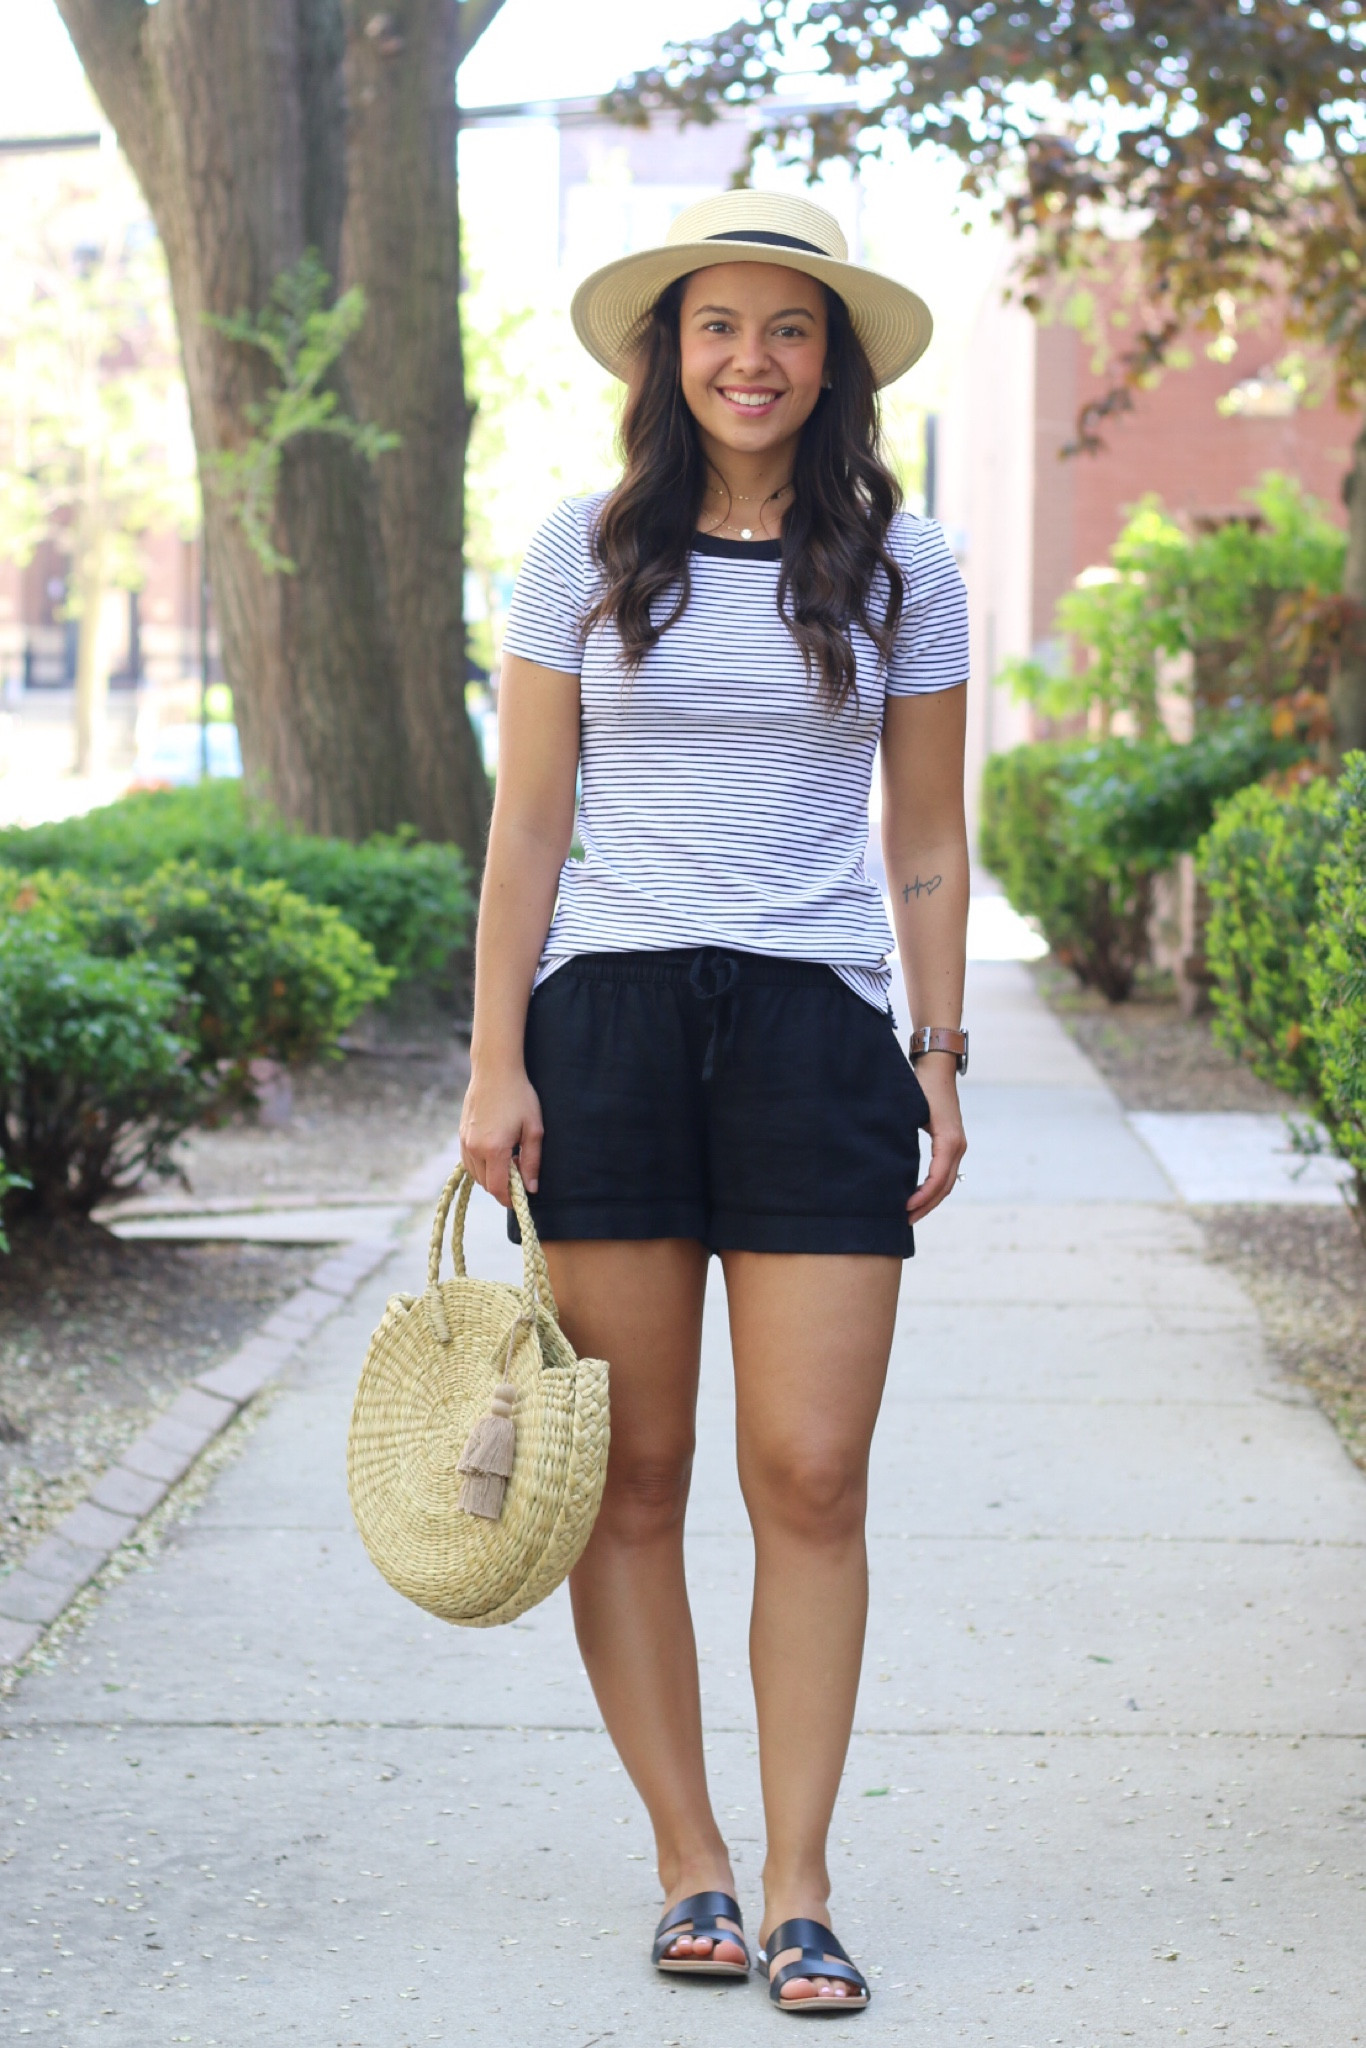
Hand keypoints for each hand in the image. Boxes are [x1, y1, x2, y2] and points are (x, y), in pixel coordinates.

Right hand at [459, 1062, 544, 1207]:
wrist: (495, 1070)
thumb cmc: (519, 1096)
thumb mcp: (533, 1129)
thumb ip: (532, 1161)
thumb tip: (531, 1189)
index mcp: (493, 1149)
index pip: (498, 1188)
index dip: (509, 1199)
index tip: (521, 1198)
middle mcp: (474, 1148)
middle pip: (486, 1184)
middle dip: (502, 1187)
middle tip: (520, 1172)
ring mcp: (464, 1141)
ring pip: (475, 1174)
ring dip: (491, 1176)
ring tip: (509, 1159)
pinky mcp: (461, 1134)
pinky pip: (469, 1161)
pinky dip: (481, 1166)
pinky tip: (496, 1153)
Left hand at [906, 1053, 965, 1224]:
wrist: (937, 1067)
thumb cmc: (921, 1085)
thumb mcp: (909, 1110)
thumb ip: (901, 1136)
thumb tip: (885, 1165)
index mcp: (949, 1140)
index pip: (937, 1178)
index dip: (922, 1197)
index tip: (904, 1208)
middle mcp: (957, 1145)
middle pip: (944, 1186)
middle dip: (925, 1206)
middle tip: (904, 1221)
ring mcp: (957, 1145)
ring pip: (947, 1182)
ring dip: (930, 1200)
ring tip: (910, 1214)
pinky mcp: (952, 1143)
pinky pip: (945, 1172)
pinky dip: (932, 1188)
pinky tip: (916, 1195)